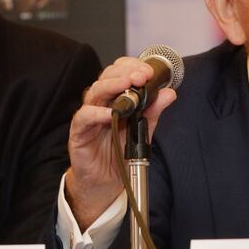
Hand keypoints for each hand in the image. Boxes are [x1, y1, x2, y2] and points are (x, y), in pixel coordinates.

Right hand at [65, 57, 176, 229]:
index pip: (120, 72)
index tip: (149, 71)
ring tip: (127, 85)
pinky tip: (110, 113)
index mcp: (115, 98)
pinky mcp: (79, 131)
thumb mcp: (142, 131)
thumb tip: (169, 93)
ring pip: (95, 91)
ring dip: (112, 85)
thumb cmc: (120, 153)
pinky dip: (96, 113)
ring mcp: (89, 115)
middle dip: (126, 73)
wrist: (105, 182)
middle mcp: (101, 103)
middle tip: (142, 76)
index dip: (133, 67)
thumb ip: (153, 111)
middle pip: (107, 77)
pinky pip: (84, 117)